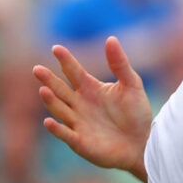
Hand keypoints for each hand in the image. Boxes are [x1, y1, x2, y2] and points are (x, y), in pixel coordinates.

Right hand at [33, 37, 152, 181]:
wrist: (144, 143)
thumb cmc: (137, 114)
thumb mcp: (132, 85)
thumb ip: (120, 64)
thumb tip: (110, 38)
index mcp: (91, 88)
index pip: (74, 71)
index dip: (66, 60)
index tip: (56, 48)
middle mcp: (80, 104)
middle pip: (60, 89)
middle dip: (49, 79)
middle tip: (37, 69)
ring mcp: (78, 123)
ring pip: (60, 110)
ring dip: (51, 101)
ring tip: (44, 90)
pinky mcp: (80, 142)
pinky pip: (65, 134)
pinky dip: (57, 129)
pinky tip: (48, 122)